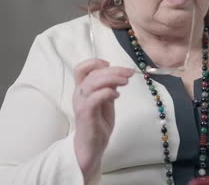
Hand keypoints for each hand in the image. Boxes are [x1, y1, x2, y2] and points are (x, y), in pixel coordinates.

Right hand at [72, 59, 134, 181]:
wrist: (91, 146)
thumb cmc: (98, 123)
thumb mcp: (106, 101)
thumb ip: (109, 87)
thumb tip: (119, 74)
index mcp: (82, 89)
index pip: (81, 69)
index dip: (94, 62)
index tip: (109, 63)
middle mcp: (79, 94)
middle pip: (93, 74)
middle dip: (114, 70)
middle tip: (129, 73)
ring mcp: (81, 103)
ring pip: (93, 83)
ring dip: (112, 79)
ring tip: (126, 82)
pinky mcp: (86, 114)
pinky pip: (94, 98)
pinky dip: (107, 93)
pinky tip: (117, 96)